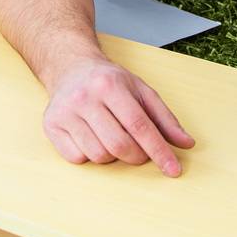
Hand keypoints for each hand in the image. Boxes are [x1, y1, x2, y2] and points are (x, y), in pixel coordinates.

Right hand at [43, 56, 194, 176]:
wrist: (70, 67)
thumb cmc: (109, 82)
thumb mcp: (141, 90)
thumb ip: (165, 118)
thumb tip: (186, 144)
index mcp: (110, 85)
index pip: (140, 126)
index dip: (159, 151)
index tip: (173, 169)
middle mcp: (84, 97)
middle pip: (119, 145)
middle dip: (137, 156)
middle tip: (140, 151)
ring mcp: (65, 112)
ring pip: (98, 155)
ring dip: (113, 156)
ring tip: (112, 137)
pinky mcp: (50, 125)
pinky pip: (77, 158)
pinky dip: (90, 155)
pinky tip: (92, 138)